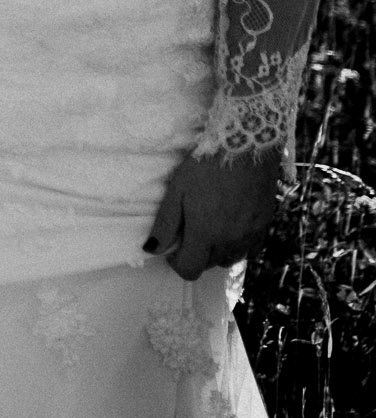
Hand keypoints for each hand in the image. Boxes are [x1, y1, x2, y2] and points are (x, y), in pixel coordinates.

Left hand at [146, 149, 283, 279]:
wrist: (246, 148)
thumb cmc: (205, 166)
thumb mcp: (177, 191)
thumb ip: (165, 224)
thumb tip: (152, 249)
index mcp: (206, 234)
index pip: (190, 269)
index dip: (177, 263)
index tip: (172, 248)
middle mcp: (231, 241)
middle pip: (209, 264)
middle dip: (195, 254)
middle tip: (189, 230)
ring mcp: (251, 235)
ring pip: (230, 259)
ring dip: (216, 252)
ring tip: (209, 228)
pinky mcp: (265, 225)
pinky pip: (250, 249)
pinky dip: (238, 246)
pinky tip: (231, 227)